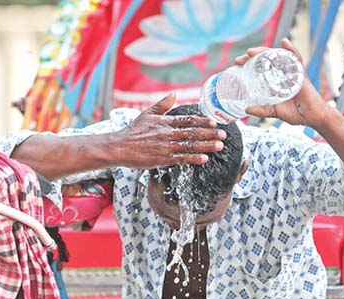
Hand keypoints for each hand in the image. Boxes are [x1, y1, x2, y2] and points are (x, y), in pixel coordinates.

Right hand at [107, 93, 225, 168]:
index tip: (214, 123)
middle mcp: (167, 133)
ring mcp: (165, 147)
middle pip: (192, 133)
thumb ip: (162, 105)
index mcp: (164, 122)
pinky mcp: (162, 159)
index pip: (187, 120)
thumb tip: (173, 94)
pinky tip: (204, 159)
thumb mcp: (147, 114)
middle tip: (223, 135)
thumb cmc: (133, 131)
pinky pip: (181, 159)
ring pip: (189, 145)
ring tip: (219, 146)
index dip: (202, 122)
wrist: (119, 147)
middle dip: (209, 134)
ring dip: (206, 146)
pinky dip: (193, 158)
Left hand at [235, 38, 332, 128]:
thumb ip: (262, 110)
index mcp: (276, 81)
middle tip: (239, 59)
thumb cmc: (298, 113)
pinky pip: (297, 59)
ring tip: (251, 52)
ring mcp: (292, 72)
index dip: (249, 64)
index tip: (237, 64)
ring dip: (264, 52)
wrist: (313, 118)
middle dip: (252, 57)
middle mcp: (283, 74)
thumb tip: (246, 109)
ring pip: (277, 57)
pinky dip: (291, 49)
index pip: (261, 67)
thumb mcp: (275, 112)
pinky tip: (284, 42)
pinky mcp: (301, 74)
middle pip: (266, 60)